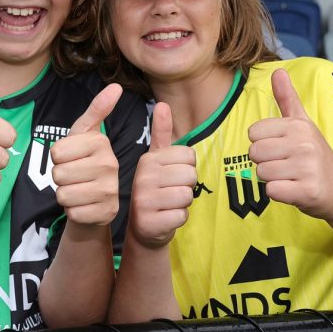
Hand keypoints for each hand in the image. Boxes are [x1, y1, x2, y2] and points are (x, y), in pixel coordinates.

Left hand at [50, 84, 122, 225]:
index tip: (72, 159)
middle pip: (58, 174)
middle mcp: (110, 165)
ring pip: (63, 194)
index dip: (57, 158)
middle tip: (75, 177)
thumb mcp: (86, 135)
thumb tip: (116, 86)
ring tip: (79, 190)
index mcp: (101, 143)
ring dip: (65, 195)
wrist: (97, 201)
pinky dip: (73, 211)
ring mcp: (110, 191)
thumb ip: (96, 110)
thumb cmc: (84, 163)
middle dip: (60, 178)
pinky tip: (85, 205)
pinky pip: (72, 212)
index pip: (56, 153)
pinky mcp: (106, 213)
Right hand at [128, 102, 196, 247]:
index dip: (186, 168)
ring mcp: (144, 201)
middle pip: (190, 176)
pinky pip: (182, 216)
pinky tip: (165, 217)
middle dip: (186, 186)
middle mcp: (143, 177)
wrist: (142, 227)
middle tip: (170, 192)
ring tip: (167, 204)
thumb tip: (162, 104)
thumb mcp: (156, 160)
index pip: (189, 156)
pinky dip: (178, 219)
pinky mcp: (150, 222)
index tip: (171, 176)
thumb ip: (161, 132)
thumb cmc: (154, 190)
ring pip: (187, 196)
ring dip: (182, 204)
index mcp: (147, 160)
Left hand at [248, 68, 332, 218]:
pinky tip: (294, 189)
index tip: (281, 148)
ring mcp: (307, 168)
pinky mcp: (307, 191)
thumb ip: (287, 98)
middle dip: (265, 162)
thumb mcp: (303, 124)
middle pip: (254, 153)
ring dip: (272, 178)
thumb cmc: (315, 156)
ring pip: (261, 173)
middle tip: (286, 165)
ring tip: (291, 176)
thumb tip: (277, 70)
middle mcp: (303, 144)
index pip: (253, 133)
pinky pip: (271, 191)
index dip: (263, 143)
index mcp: (298, 126)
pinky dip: (279, 193)